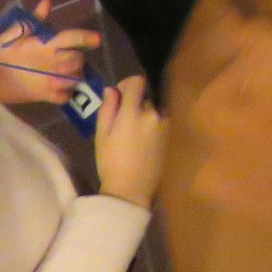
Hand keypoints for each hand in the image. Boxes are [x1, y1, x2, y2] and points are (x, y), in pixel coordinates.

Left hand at [0, 0, 98, 107]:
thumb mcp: (10, 35)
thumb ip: (29, 23)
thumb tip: (46, 3)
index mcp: (47, 44)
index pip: (72, 37)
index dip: (85, 37)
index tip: (96, 40)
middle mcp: (53, 60)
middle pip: (77, 59)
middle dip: (75, 61)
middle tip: (61, 65)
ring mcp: (51, 77)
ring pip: (75, 77)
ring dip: (70, 78)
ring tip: (55, 80)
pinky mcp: (45, 94)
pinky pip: (63, 96)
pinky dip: (63, 95)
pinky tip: (52, 92)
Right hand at [94, 75, 166, 209]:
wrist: (131, 189)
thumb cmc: (110, 162)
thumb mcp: (102, 135)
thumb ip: (108, 109)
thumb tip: (112, 89)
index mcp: (133, 112)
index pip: (137, 82)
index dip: (127, 84)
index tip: (119, 96)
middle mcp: (153, 113)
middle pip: (144, 98)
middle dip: (133, 105)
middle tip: (121, 124)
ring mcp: (165, 123)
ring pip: (153, 110)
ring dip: (144, 115)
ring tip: (132, 136)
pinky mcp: (170, 134)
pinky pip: (160, 120)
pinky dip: (152, 124)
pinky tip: (142, 142)